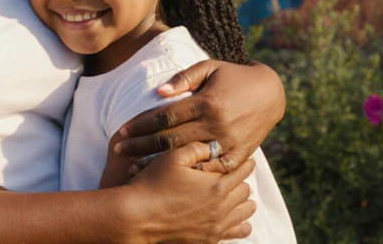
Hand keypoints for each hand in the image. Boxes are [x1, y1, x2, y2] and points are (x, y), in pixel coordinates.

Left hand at [115, 59, 284, 173]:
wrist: (271, 93)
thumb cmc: (233, 76)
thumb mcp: (210, 68)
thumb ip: (183, 78)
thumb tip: (158, 92)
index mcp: (206, 102)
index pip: (165, 116)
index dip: (141, 124)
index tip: (122, 131)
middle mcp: (216, 124)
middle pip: (171, 140)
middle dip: (142, 146)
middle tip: (120, 151)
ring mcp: (229, 142)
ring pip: (188, 158)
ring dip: (160, 164)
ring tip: (137, 169)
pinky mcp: (240, 155)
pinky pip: (212, 169)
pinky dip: (192, 175)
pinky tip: (172, 179)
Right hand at [126, 144, 255, 242]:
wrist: (137, 217)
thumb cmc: (153, 184)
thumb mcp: (173, 157)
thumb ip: (197, 148)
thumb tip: (215, 147)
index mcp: (216, 185)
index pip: (242, 170)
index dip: (245, 162)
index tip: (245, 158)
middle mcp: (221, 208)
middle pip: (246, 191)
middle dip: (242, 180)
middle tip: (236, 174)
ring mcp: (216, 226)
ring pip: (245, 212)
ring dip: (243, 201)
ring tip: (236, 194)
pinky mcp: (210, 239)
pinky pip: (238, 232)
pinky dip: (240, 223)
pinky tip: (233, 217)